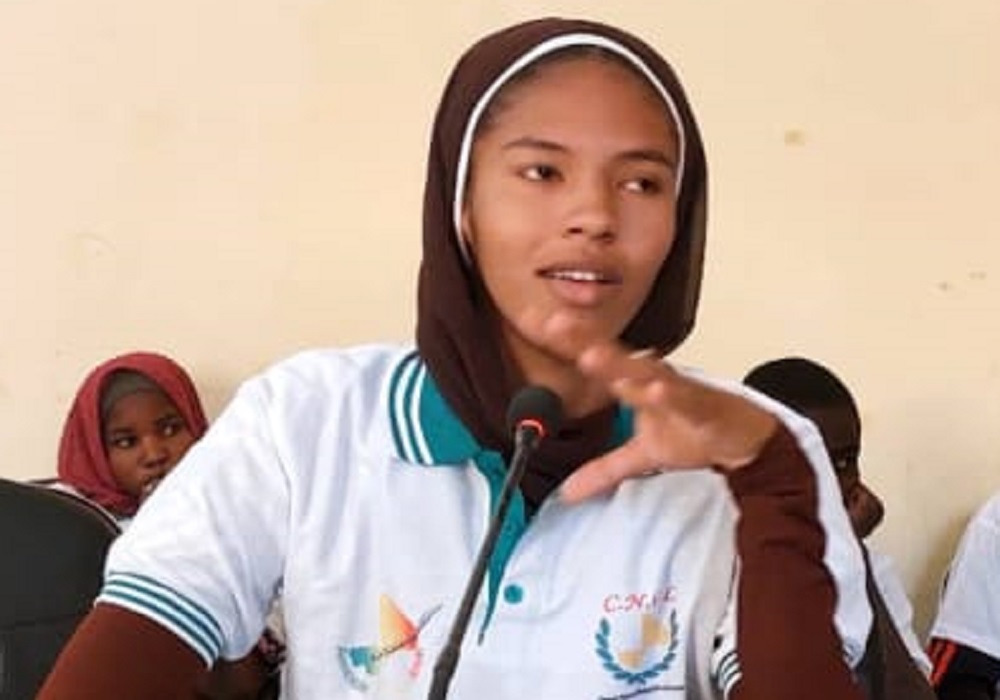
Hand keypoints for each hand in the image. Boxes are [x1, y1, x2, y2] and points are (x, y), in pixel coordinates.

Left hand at [559, 340, 777, 502]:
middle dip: (586, 341)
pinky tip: (654, 389)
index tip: (543, 326)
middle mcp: (654, 379)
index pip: (599, 360)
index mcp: (637, 384)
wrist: (745, 439)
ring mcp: (678, 390)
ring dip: (620, 365)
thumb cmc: (694, 431)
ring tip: (591, 356)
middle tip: (558, 326)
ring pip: (646, 373)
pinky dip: (670, 394)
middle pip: (615, 358)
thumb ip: (603, 470)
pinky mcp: (704, 406)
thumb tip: (568, 493)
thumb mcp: (642, 456)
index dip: (572, 344)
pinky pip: (686, 398)